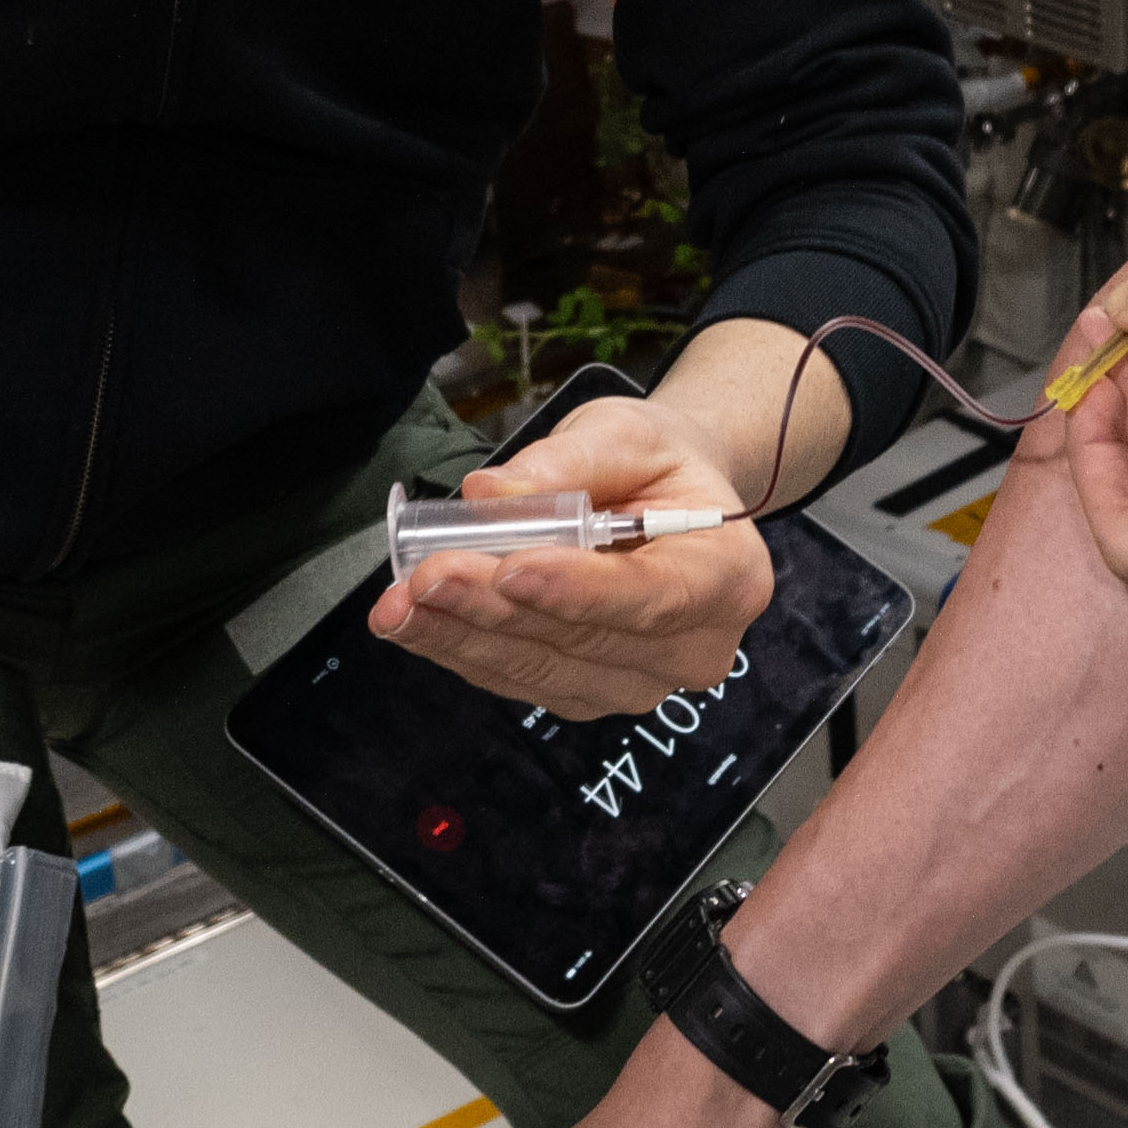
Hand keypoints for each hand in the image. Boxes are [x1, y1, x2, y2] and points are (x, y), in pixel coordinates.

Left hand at [367, 391, 769, 719]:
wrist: (668, 503)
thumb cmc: (657, 467)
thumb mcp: (626, 434)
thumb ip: (567, 462)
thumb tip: (487, 493)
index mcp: (728, 578)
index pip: (652, 597)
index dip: (578, 591)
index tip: (510, 571)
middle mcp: (693, 649)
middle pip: (584, 641)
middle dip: (494, 609)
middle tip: (426, 576)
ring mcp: (638, 683)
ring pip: (540, 669)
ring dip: (461, 636)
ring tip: (399, 601)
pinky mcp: (585, 693)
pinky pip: (517, 678)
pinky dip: (459, 648)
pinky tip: (412, 619)